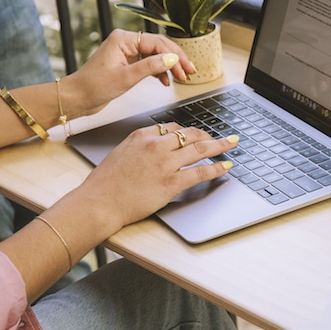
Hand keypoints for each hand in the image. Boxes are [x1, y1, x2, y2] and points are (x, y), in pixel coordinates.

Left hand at [61, 29, 195, 117]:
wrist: (77, 98)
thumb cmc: (93, 87)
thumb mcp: (126, 78)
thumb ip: (150, 67)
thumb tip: (171, 59)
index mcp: (123, 39)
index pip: (157, 43)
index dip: (175, 55)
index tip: (187, 68)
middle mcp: (125, 42)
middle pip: (158, 47)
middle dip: (175, 59)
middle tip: (189, 72)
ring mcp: (126, 53)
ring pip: (155, 55)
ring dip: (169, 66)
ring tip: (180, 78)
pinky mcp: (127, 64)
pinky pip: (149, 63)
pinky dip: (159, 72)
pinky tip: (165, 81)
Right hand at [78, 124, 235, 229]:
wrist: (99, 201)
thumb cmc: (106, 183)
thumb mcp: (122, 153)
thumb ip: (141, 147)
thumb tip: (157, 147)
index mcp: (141, 136)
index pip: (172, 127)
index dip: (189, 132)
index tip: (198, 135)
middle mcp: (155, 146)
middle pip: (190, 134)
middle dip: (209, 135)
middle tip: (222, 138)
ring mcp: (164, 164)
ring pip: (199, 149)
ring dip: (220, 146)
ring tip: (232, 144)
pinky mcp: (170, 183)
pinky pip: (200, 172)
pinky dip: (216, 168)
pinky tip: (226, 166)